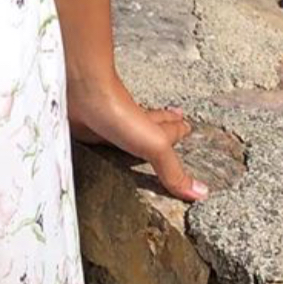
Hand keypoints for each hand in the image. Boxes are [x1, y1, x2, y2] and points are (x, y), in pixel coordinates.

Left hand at [65, 66, 208, 201]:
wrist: (82, 91)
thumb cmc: (118, 110)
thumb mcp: (155, 144)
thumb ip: (173, 170)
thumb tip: (200, 192)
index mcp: (149, 128)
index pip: (169, 129)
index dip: (178, 128)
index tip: (187, 126)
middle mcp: (130, 124)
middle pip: (150, 124)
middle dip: (162, 124)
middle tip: (173, 120)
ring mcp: (108, 125)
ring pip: (124, 130)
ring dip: (133, 131)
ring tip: (138, 131)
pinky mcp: (87, 129)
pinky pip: (98, 136)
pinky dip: (101, 137)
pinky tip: (97, 137)